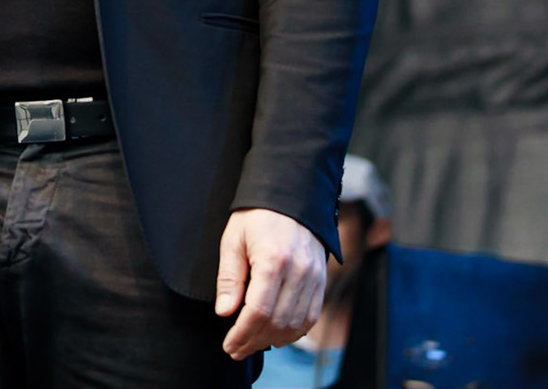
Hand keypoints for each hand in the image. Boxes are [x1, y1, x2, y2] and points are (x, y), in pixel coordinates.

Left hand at [214, 208, 327, 359]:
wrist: (291, 197)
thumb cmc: (257, 216)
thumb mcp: (233, 240)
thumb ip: (229, 278)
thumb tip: (225, 312)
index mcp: (274, 260)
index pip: (258, 311)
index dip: (242, 334)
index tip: (229, 345)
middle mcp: (299, 271)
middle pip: (278, 322)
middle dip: (255, 341)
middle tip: (236, 350)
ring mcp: (315, 277)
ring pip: (297, 324)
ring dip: (273, 340)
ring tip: (252, 344)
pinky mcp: (322, 280)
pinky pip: (311, 316)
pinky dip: (294, 331)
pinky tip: (276, 335)